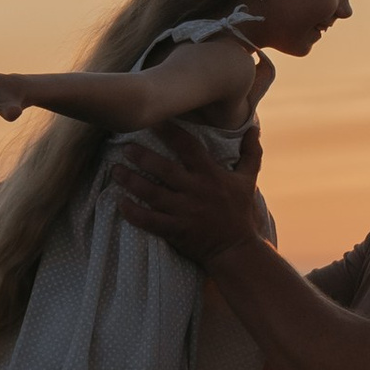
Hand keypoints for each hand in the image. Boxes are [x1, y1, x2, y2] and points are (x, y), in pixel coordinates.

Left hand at [114, 119, 261, 264]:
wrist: (236, 250)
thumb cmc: (240, 212)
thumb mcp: (249, 180)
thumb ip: (251, 153)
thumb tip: (254, 127)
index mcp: (210, 174)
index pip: (187, 146)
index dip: (169, 131)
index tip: (153, 120)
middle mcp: (195, 190)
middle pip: (163, 169)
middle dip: (141, 156)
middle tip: (125, 147)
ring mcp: (183, 211)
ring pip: (151, 193)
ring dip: (131, 181)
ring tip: (115, 170)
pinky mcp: (175, 230)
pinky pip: (148, 220)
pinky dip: (132, 212)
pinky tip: (120, 202)